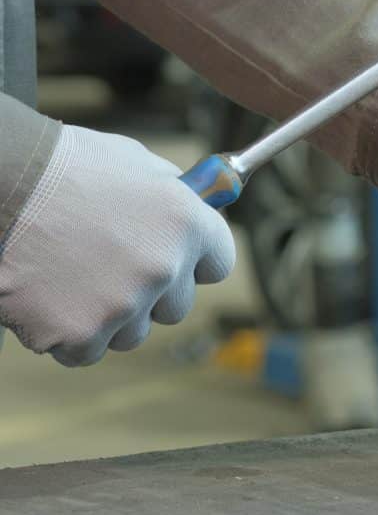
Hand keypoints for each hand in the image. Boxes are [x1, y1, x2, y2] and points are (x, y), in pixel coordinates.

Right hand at [0, 125, 234, 365]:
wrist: (0, 183)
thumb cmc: (64, 166)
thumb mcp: (135, 164)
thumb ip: (173, 194)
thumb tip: (197, 207)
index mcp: (187, 224)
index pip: (219, 264)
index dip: (195, 261)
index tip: (176, 258)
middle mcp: (164, 268)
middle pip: (176, 307)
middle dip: (150, 292)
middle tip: (109, 264)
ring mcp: (122, 306)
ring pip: (131, 333)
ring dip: (109, 316)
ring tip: (73, 275)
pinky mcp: (78, 334)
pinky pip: (85, 350)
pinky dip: (67, 333)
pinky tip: (49, 296)